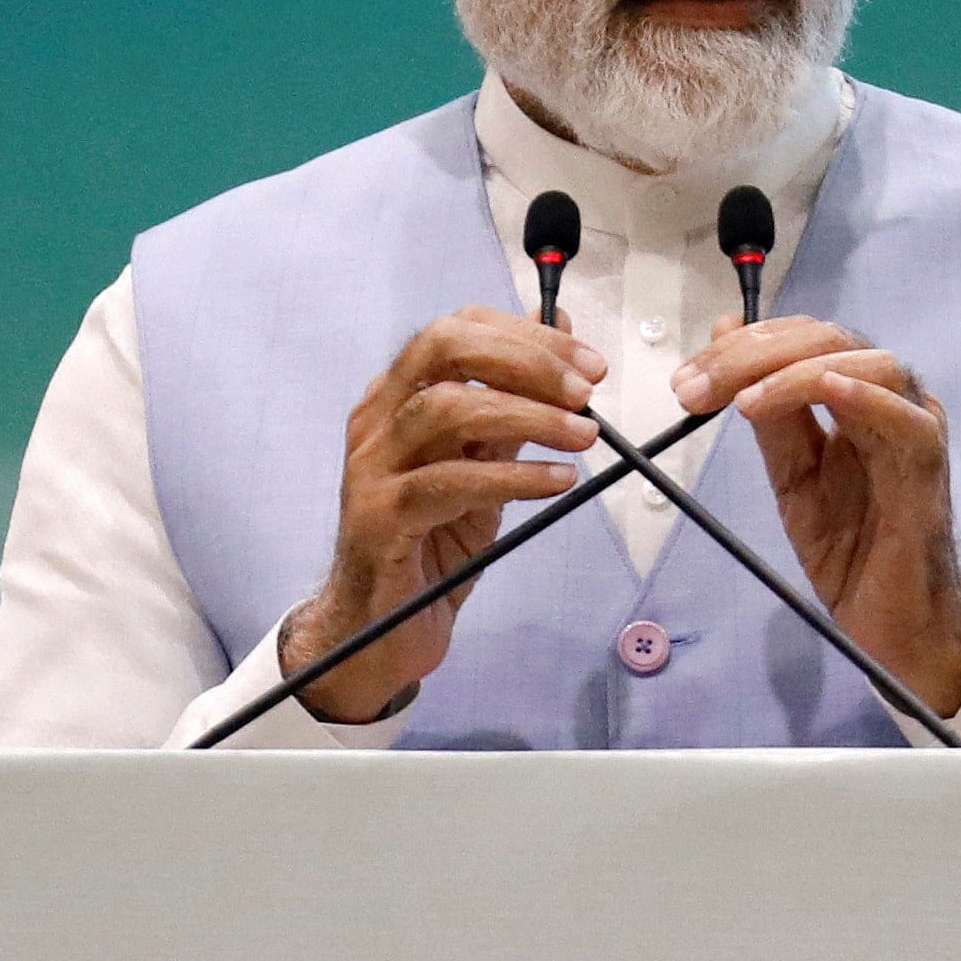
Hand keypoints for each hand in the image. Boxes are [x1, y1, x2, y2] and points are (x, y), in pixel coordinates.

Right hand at [282, 308, 602, 721]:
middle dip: (525, 359)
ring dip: (527, 415)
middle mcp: (377, 421)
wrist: (381, 631)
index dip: (529, 335)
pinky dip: (511, 476)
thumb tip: (565, 354)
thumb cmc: (433, 543)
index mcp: (399, 396)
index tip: (588, 363)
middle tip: (584, 390)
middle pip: (444, 348)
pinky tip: (555, 480)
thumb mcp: (485, 466)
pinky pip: (448, 481)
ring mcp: (371, 468)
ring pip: (446, 408)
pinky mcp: (378, 519)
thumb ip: (516, 410)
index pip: (459, 329)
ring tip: (582, 436)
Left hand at [674, 318, 960, 716]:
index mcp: (857, 397)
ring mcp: (914, 431)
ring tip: (745, 401)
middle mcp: (891, 402)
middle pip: (831, 339)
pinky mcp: (930, 470)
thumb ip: (767, 415)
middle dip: (755, 354)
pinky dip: (866, 397)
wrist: (892, 624)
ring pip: (872, 364)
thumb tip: (724, 341)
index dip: (742, 346)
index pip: (803, 338)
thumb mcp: (792, 475)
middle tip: (697, 388)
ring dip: (799, 370)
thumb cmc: (853, 551)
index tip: (687, 379)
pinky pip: (909, 420)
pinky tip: (824, 391)